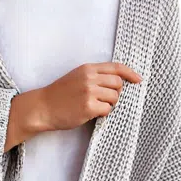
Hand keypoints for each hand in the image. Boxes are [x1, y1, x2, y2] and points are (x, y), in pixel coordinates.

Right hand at [4, 62, 141, 150]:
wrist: (42, 107)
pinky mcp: (88, 107)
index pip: (116, 67)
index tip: (138, 80)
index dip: (130, 73)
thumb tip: (118, 82)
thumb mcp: (76, 77)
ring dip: (110, 104)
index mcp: (87, 68)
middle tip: (105, 99)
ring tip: (96, 107)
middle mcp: (89, 78)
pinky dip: (103, 113)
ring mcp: (89, 92)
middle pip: (118, 83)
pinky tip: (92, 113)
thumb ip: (94, 76)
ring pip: (115, 97)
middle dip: (116, 93)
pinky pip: (107, 110)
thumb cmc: (59, 95)